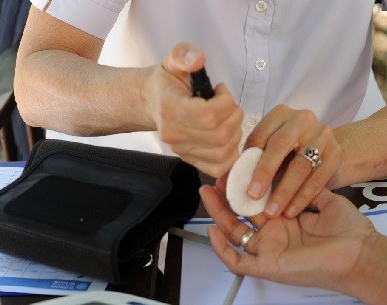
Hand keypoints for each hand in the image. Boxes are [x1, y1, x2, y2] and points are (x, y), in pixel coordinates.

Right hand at [144, 43, 243, 176]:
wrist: (152, 101)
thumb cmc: (168, 80)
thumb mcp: (174, 59)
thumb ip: (184, 54)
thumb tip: (198, 59)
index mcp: (169, 108)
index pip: (208, 115)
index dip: (225, 102)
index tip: (221, 90)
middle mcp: (173, 134)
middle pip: (219, 135)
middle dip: (233, 116)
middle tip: (228, 104)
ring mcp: (181, 150)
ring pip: (222, 152)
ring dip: (235, 133)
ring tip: (228, 118)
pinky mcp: (189, 159)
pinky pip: (218, 167)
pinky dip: (231, 154)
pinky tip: (228, 136)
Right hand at [200, 184, 375, 291]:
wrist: (360, 253)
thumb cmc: (349, 232)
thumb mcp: (327, 201)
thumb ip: (308, 189)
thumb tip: (297, 173)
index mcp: (286, 222)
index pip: (257, 204)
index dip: (244, 187)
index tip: (234, 169)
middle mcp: (274, 236)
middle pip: (239, 217)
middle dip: (224, 197)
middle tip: (214, 178)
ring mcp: (269, 251)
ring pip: (233, 234)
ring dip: (218, 215)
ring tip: (206, 193)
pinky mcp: (267, 266)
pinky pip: (237, 261)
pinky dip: (221, 249)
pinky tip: (211, 230)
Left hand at [242, 105, 342, 218]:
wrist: (329, 153)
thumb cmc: (291, 153)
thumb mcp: (272, 150)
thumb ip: (254, 159)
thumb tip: (228, 180)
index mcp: (280, 115)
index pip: (260, 135)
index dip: (248, 160)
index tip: (239, 184)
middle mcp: (302, 119)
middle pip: (280, 145)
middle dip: (264, 173)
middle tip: (253, 196)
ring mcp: (322, 135)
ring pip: (300, 165)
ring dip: (284, 191)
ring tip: (272, 212)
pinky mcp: (336, 153)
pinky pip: (318, 178)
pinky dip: (303, 197)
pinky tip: (292, 211)